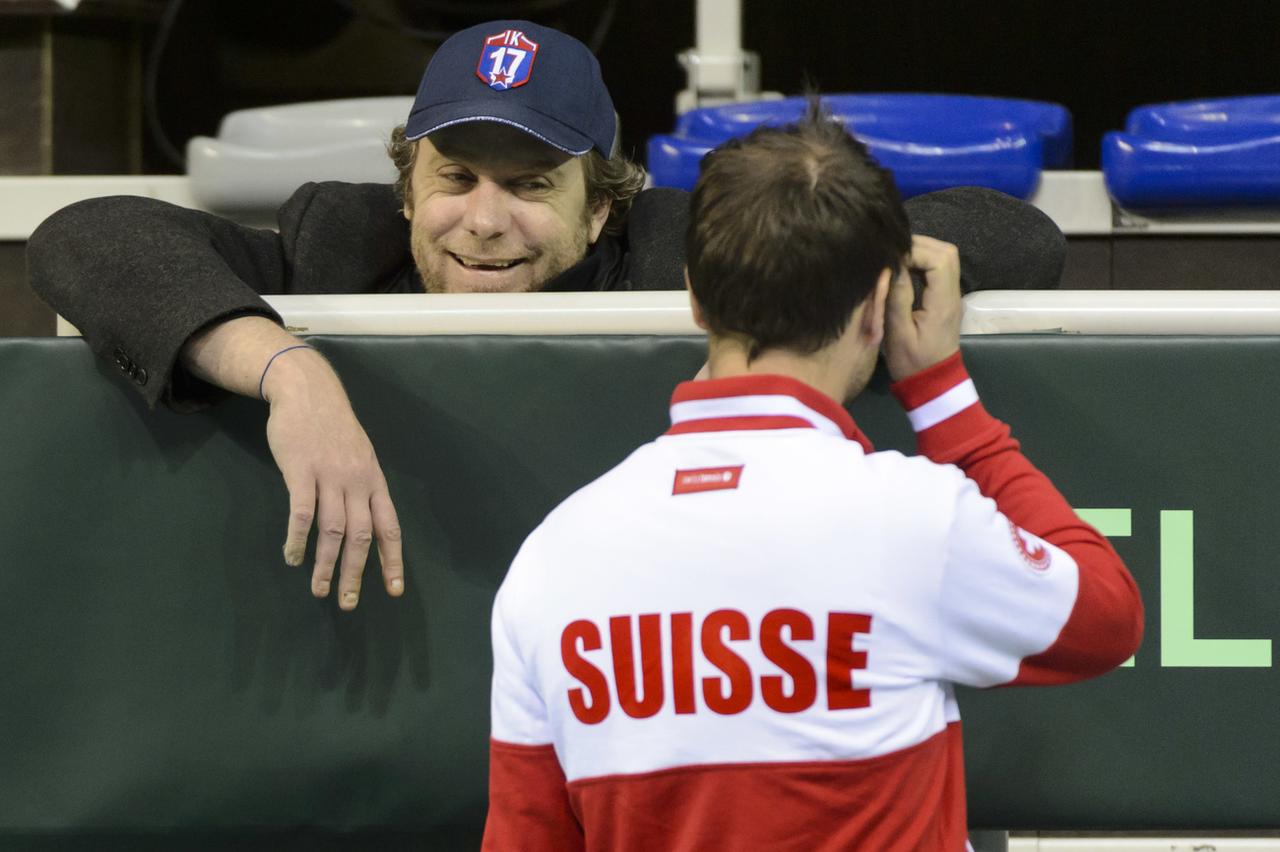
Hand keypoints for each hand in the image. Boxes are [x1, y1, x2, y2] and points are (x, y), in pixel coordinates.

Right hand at [262, 350, 403, 609]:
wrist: (308, 390)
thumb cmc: (333, 427)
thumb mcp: (360, 455)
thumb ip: (363, 488)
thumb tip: (367, 523)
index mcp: (374, 481)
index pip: (389, 527)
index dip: (392, 560)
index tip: (394, 590)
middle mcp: (357, 482)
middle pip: (361, 536)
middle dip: (356, 573)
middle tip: (348, 603)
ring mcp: (330, 476)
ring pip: (333, 531)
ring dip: (326, 565)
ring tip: (319, 590)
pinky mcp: (301, 471)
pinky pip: (301, 513)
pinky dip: (297, 539)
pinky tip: (293, 557)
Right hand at [882, 235, 962, 380]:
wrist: (932, 383)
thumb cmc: (913, 363)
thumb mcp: (898, 333)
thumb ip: (896, 296)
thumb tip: (890, 264)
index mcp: (943, 302)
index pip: (939, 260)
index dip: (914, 251)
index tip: (890, 258)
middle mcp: (952, 294)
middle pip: (947, 252)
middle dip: (918, 245)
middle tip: (891, 252)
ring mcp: (952, 296)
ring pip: (945, 258)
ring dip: (921, 251)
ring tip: (894, 257)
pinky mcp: (945, 299)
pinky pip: (939, 269)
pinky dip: (922, 261)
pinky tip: (903, 267)